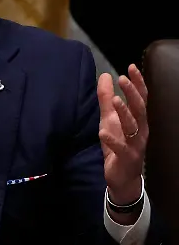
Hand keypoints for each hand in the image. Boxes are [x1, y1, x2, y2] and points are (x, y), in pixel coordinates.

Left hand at [97, 64, 148, 204]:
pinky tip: (102, 133)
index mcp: (138, 119)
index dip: (138, 83)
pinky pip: (120, 148)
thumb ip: (106, 99)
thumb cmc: (117, 144)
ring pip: (132, 127)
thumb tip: (104, 75)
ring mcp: (135, 144)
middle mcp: (140, 130)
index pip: (141, 98)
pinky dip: (112, 140)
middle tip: (123, 78)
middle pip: (139, 109)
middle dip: (133, 93)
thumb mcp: (109, 119)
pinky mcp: (126, 157)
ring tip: (115, 99)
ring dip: (124, 113)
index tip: (131, 67)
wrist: (122, 176)